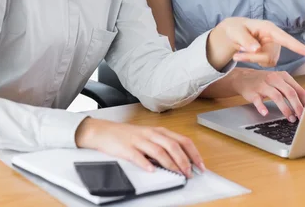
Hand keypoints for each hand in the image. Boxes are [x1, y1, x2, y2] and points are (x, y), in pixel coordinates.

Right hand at [75, 119, 204, 177]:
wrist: (104, 131)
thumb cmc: (127, 135)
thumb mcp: (148, 137)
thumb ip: (163, 145)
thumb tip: (181, 160)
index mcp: (159, 131)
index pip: (182, 140)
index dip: (193, 153)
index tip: (201, 165)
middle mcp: (151, 134)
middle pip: (173, 145)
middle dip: (184, 160)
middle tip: (191, 173)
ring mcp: (139, 140)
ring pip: (159, 151)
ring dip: (170, 164)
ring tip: (178, 174)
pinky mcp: (127, 148)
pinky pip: (138, 156)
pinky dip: (146, 164)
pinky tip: (151, 171)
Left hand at [207, 17, 304, 70]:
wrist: (234, 33)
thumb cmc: (236, 29)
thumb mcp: (236, 32)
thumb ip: (246, 40)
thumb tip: (257, 50)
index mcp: (269, 28)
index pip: (285, 38)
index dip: (298, 47)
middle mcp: (275, 37)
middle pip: (269, 55)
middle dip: (252, 58)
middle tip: (236, 55)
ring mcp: (274, 47)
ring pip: (267, 61)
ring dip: (252, 59)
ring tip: (240, 51)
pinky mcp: (271, 55)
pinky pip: (265, 64)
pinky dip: (254, 61)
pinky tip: (248, 53)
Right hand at [233, 69, 304, 120]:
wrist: (243, 77)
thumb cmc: (265, 81)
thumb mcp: (279, 81)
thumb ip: (290, 90)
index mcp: (283, 76)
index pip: (298, 89)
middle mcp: (274, 78)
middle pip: (290, 92)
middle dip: (298, 107)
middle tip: (302, 118)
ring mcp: (263, 84)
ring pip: (277, 96)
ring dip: (285, 109)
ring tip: (290, 119)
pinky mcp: (252, 92)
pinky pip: (258, 100)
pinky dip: (262, 107)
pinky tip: (266, 113)